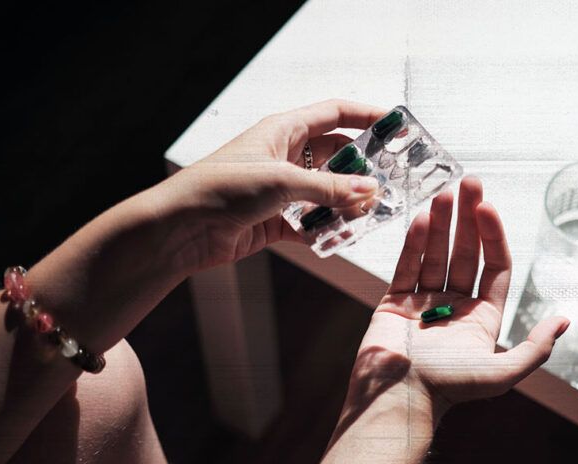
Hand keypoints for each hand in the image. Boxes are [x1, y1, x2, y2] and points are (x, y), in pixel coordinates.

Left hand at [148, 99, 388, 271]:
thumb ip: (329, 187)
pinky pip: (314, 223)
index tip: (396, 126)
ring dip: (349, 203)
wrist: (181, 229)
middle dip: (363, 169)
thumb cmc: (219, 188)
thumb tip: (370, 190)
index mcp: (283, 131)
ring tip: (373, 212)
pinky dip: (330, 230)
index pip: (334, 114)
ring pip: (329, 193)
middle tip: (392, 180)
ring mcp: (283, 190)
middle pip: (336, 157)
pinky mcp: (278, 221)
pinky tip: (346, 235)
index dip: (366, 117)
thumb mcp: (281, 181)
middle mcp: (285, 157)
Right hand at [349, 177, 569, 417]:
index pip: (494, 266)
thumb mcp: (503, 373)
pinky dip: (414, 241)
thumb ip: (536, 347)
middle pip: (466, 252)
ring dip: (441, 223)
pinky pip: (407, 265)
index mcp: (482, 318)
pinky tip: (423, 218)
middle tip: (469, 183)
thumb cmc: (451, 388)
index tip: (489, 208)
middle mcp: (455, 305)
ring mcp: (424, 301)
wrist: (399, 398)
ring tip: (444, 193)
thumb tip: (566, 319)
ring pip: (435, 253)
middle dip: (468, 219)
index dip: (494, 236)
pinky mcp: (395, 302)